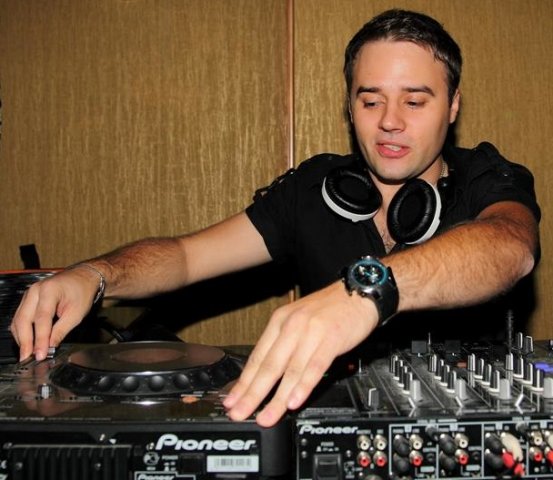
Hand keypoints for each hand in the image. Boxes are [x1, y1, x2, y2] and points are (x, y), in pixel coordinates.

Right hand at [10, 267, 99, 361]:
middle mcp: (35, 291)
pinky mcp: (28, 300)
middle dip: (25, 341)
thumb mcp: (77, 313)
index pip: (41, 319)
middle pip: (24, 319)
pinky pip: (20, 317)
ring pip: (18, 320)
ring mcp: (29, 294)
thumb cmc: (82, 292)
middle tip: (28, 358)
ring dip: (21, 338)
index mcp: (49, 290)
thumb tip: (50, 347)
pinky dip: (22, 331)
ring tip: (27, 354)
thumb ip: (61, 330)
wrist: (82, 278)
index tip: (40, 354)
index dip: (40, 339)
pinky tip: (27, 342)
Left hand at [223, 280, 378, 426]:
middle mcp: (291, 326)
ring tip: (267, 416)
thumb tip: (267, 373)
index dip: (243, 382)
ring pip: (289, 370)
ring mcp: (310, 332)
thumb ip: (284, 345)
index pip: (257, 357)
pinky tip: (294, 401)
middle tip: (239, 413)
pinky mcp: (330, 339)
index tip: (232, 400)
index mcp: (280, 321)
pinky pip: (314, 366)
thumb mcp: (299, 320)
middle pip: (268, 366)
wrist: (358, 292)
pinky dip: (303, 386)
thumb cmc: (330, 309)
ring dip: (276, 398)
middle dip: (252, 394)